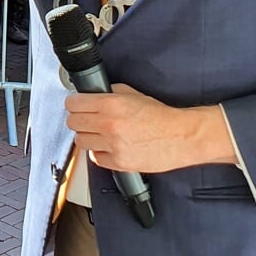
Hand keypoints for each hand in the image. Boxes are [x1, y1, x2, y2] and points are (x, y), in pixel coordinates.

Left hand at [64, 84, 234, 173]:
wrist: (182, 136)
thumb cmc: (162, 116)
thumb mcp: (133, 94)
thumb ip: (109, 93)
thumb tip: (92, 94)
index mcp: (111, 104)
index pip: (73, 103)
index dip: (75, 103)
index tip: (77, 105)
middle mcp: (109, 124)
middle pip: (73, 122)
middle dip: (79, 120)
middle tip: (89, 120)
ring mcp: (113, 145)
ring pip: (80, 141)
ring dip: (88, 137)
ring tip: (100, 135)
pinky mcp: (119, 162)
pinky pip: (95, 158)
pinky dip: (101, 153)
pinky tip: (111, 147)